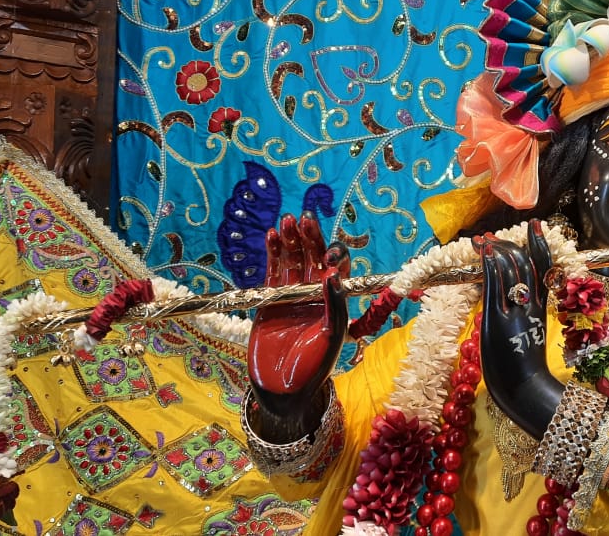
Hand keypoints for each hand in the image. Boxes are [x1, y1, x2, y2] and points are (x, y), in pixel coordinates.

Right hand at [247, 213, 348, 434]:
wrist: (282, 388)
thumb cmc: (314, 366)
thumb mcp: (332, 336)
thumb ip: (335, 306)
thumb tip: (334, 274)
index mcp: (336, 303)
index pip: (338, 270)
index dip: (334, 257)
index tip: (329, 253)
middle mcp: (316, 296)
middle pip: (314, 259)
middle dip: (311, 239)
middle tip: (305, 219)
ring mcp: (292, 296)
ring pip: (293, 261)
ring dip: (291, 241)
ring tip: (286, 222)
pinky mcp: (270, 300)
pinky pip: (272, 272)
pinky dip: (272, 254)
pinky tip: (272, 236)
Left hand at [478, 220, 563, 437]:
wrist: (525, 389)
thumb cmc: (525, 369)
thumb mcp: (530, 335)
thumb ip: (527, 314)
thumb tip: (517, 298)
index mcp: (542, 307)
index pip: (545, 267)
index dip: (540, 244)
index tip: (535, 226)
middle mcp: (531, 304)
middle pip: (526, 263)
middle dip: (509, 244)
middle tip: (493, 237)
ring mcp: (514, 311)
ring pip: (510, 269)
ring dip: (495, 249)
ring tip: (482, 240)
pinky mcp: (497, 319)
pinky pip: (493, 284)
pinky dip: (489, 264)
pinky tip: (483, 251)